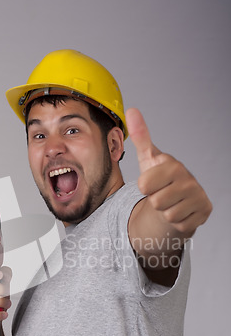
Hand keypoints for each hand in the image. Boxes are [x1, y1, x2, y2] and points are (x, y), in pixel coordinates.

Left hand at [125, 108, 211, 235]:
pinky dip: (176, 222)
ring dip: (165, 212)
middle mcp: (189, 179)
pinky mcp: (204, 213)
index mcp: (173, 165)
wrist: (179, 199)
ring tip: (171, 202)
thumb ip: (141, 137)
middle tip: (162, 194)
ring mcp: (198, 196)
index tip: (152, 182)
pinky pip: (178, 225)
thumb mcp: (148, 159)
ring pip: (167, 215)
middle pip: (156, 202)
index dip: (144, 187)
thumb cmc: (161, 179)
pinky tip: (180, 211)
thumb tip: (131, 110)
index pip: (144, 185)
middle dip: (155, 201)